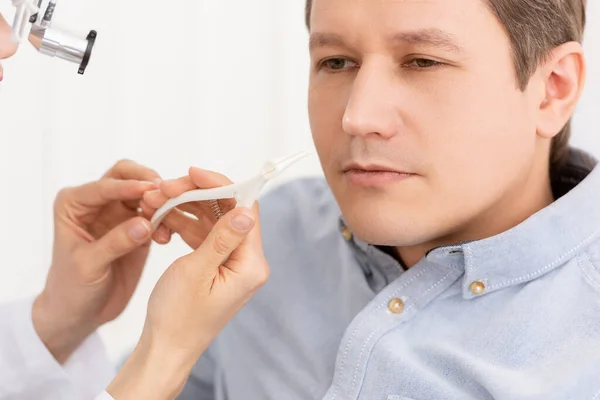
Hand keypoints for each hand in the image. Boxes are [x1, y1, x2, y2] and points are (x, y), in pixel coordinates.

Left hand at [32, 160, 163, 362]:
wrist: (80, 313)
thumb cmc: (71, 288)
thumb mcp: (88, 266)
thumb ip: (116, 242)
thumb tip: (146, 224)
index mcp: (74, 204)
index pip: (104, 186)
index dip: (128, 187)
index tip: (151, 190)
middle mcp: (97, 203)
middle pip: (126, 175)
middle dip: (147, 181)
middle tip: (166, 194)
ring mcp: (119, 214)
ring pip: (145, 193)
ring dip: (160, 201)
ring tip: (169, 220)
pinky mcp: (138, 229)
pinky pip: (157, 215)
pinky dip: (166, 220)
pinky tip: (168, 237)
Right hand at [107, 170, 268, 398]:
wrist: (165, 348)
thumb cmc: (178, 317)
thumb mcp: (196, 272)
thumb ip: (221, 238)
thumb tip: (245, 209)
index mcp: (250, 264)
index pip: (245, 210)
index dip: (222, 186)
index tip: (193, 172)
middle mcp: (247, 261)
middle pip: (227, 211)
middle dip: (196, 195)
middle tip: (164, 188)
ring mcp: (231, 263)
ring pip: (212, 221)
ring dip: (185, 207)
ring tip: (155, 200)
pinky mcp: (216, 266)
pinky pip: (203, 235)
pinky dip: (184, 224)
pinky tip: (162, 216)